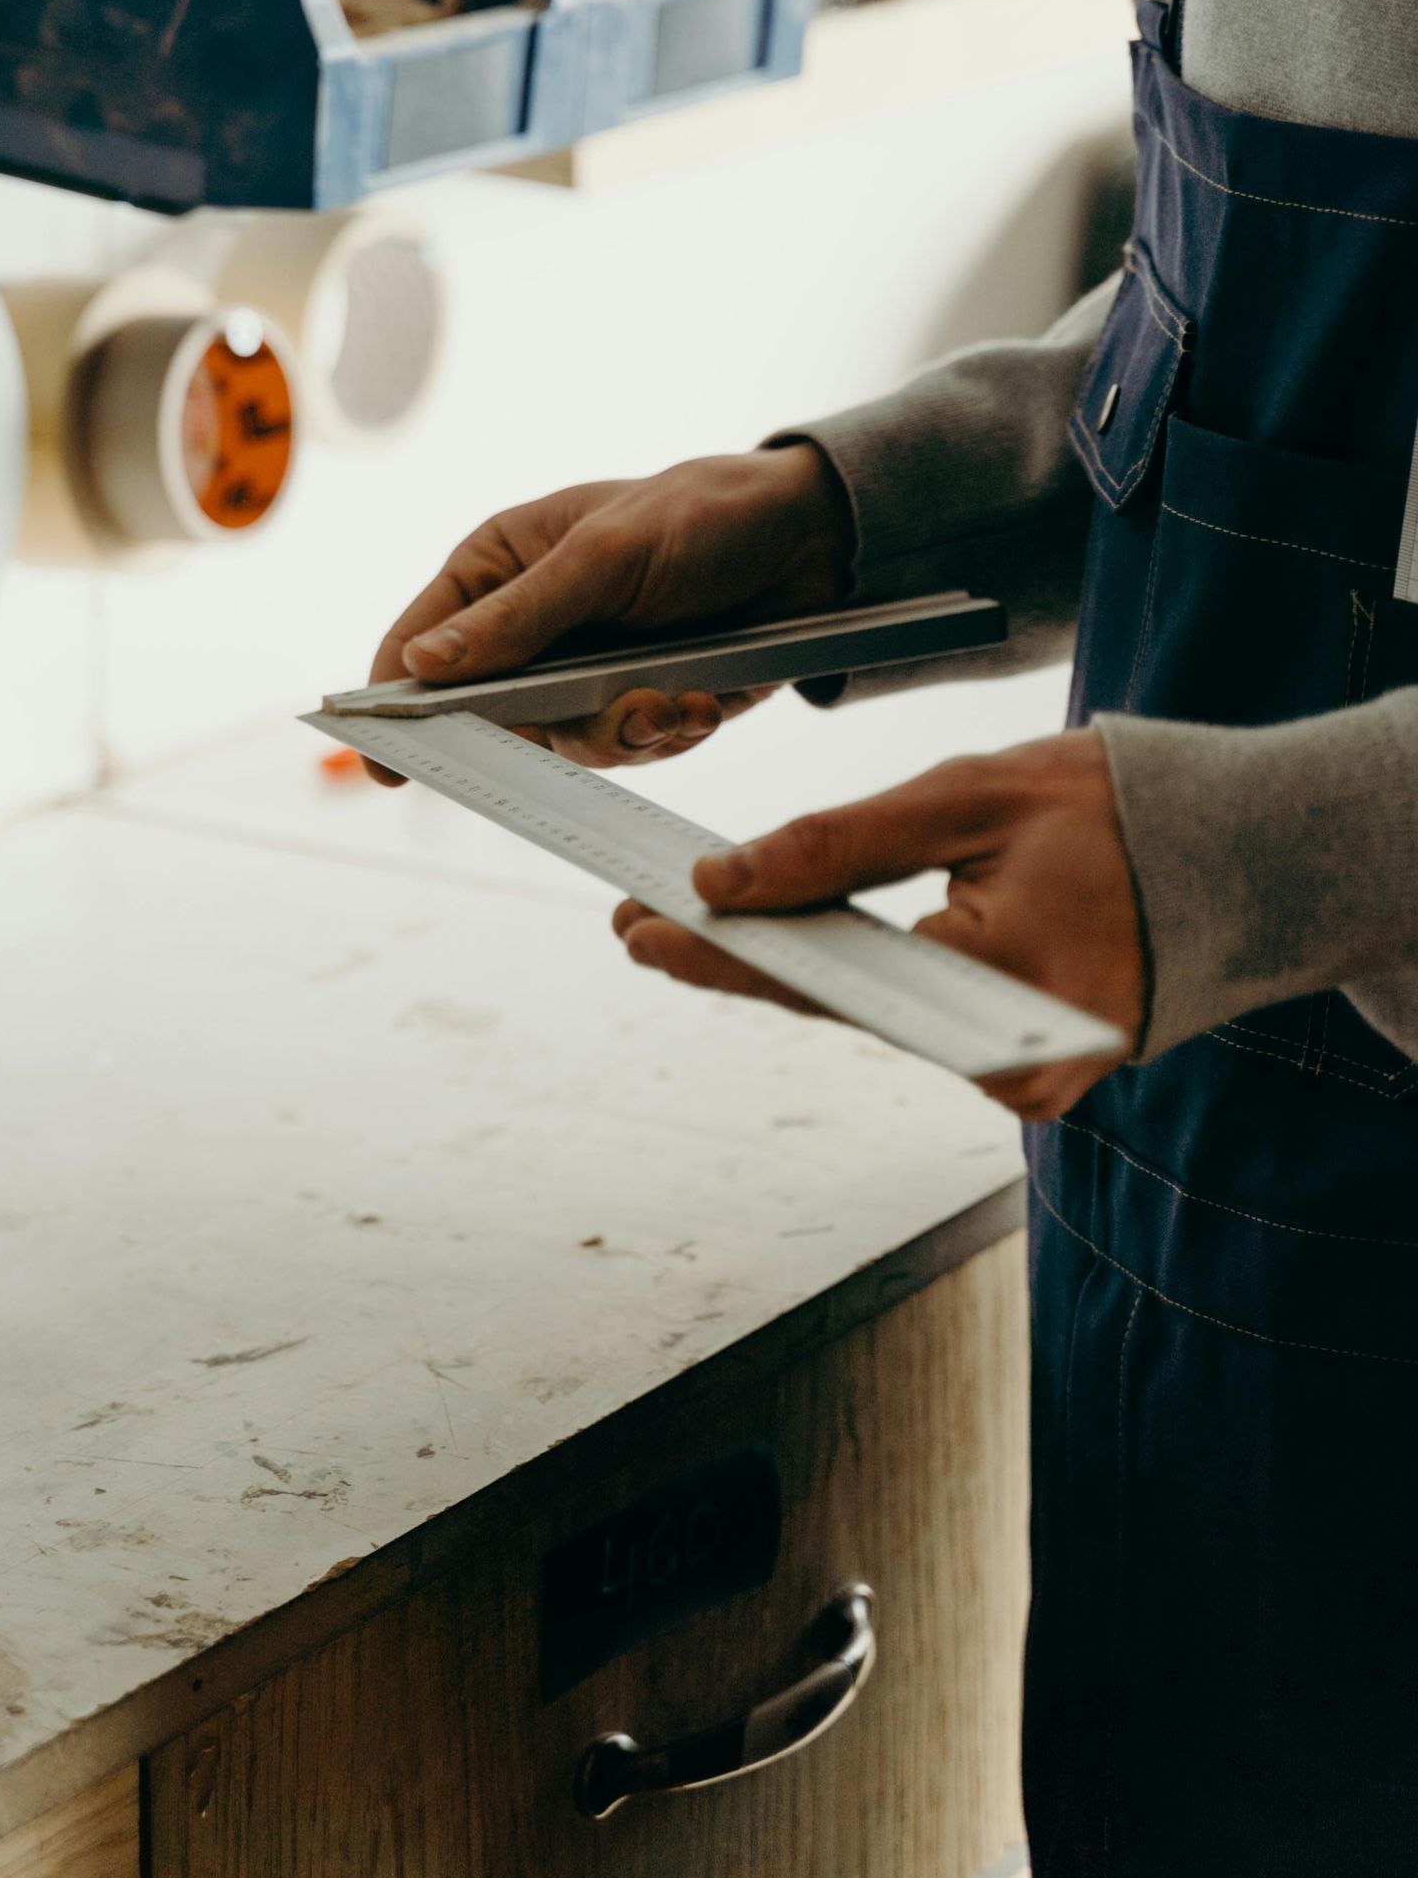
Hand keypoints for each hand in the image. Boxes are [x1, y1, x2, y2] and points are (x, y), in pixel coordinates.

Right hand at [366, 447, 854, 775]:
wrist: (811, 543)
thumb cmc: (698, 517)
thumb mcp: (602, 556)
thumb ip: (516, 616)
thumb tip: (420, 664)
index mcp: (498, 567)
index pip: (419, 641)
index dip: (395, 700)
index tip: (387, 762)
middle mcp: (531, 626)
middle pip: (491, 713)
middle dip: (549, 727)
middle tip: (604, 719)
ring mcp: (584, 671)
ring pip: (566, 744)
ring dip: (624, 732)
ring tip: (672, 700)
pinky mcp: (640, 703)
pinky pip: (630, 750)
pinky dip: (667, 734)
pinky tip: (702, 701)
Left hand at [613, 729, 1145, 1117]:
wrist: (1242, 852)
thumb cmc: (1113, 810)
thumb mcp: (966, 797)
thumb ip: (839, 846)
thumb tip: (723, 882)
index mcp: (1001, 994)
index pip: (824, 982)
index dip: (719, 954)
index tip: (635, 927)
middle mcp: (1013, 1065)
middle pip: (839, 1010)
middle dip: (736, 959)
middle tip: (635, 920)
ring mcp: (1026, 1080)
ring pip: (874, 1019)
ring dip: (788, 969)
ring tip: (687, 927)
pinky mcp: (1030, 1070)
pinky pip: (919, 1020)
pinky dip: (858, 979)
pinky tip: (787, 946)